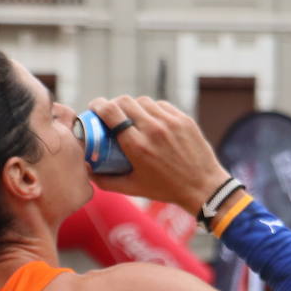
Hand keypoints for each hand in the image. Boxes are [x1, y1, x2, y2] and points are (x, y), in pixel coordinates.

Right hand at [85, 95, 229, 213]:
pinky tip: (150, 120)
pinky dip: (152, 110)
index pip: (111, 112)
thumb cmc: (166, 189)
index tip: (94, 108)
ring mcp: (170, 122)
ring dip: (133, 106)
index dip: (98, 106)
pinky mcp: (183, 119)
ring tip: (131, 117)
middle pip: (125, 101)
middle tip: (111, 113)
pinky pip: (161, 105)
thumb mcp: (132, 188)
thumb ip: (106, 181)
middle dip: (114, 104)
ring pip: (143, 101)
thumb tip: (88, 171)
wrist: (202, 186)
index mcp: (137, 146)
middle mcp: (153, 130)